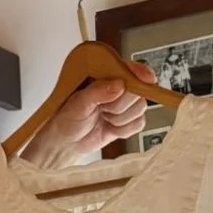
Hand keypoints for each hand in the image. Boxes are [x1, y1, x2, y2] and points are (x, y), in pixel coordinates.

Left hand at [20, 62, 159, 167]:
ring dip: (120, 119)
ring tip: (103, 118)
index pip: (129, 69)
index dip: (140, 74)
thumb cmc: (66, 119)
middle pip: (138, 92)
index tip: (147, 80)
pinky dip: (124, 130)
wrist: (65, 143)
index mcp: (105, 76)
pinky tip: (110, 128)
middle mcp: (118, 87)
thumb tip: (118, 85)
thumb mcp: (77, 104)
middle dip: (120, 106)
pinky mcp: (128, 121)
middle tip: (102, 109)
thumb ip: (97, 92)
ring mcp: (125, 105)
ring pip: (139, 109)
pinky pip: (138, 124)